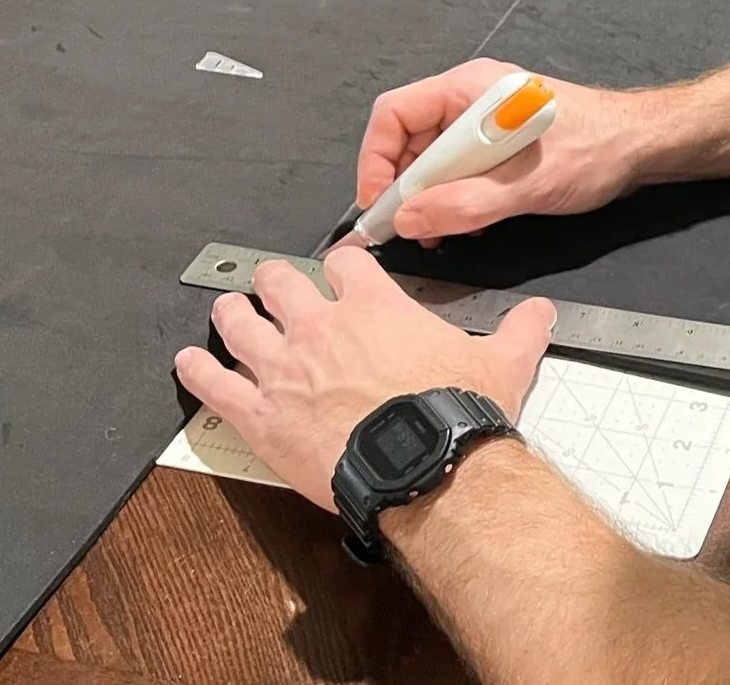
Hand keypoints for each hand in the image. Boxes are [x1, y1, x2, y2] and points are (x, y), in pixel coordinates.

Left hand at [173, 247, 553, 508]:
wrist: (426, 466)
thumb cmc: (454, 415)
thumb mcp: (504, 362)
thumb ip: (522, 330)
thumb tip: (542, 315)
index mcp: (376, 308)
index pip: (348, 264)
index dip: (343, 263)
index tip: (343, 268)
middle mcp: (322, 328)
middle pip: (281, 280)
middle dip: (276, 281)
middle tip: (275, 285)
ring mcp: (285, 368)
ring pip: (239, 322)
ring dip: (232, 314)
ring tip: (228, 311)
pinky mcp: (260, 414)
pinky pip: (214, 385)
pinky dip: (196, 372)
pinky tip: (187, 364)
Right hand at [356, 58, 645, 239]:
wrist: (640, 146)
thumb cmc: (595, 148)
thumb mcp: (526, 184)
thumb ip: (466, 203)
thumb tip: (409, 220)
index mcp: (468, 89)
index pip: (394, 114)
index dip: (375, 160)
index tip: (380, 204)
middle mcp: (469, 100)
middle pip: (408, 140)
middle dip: (404, 188)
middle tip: (407, 230)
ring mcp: (482, 123)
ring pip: (432, 161)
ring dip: (430, 200)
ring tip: (439, 234)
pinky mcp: (497, 145)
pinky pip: (457, 170)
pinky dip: (453, 199)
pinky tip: (467, 225)